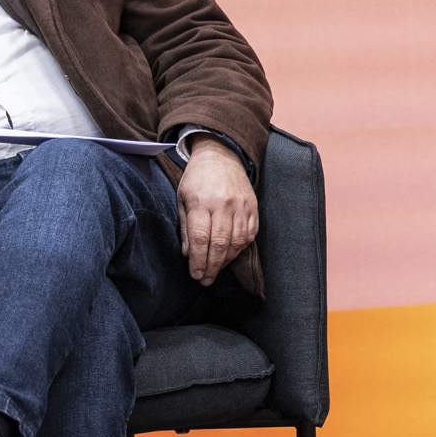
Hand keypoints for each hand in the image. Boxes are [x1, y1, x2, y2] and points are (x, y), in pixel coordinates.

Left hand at [176, 139, 258, 285]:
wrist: (221, 156)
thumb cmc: (197, 179)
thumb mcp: (182, 199)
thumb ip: (185, 227)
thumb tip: (189, 254)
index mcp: (201, 202)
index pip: (201, 238)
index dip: (199, 261)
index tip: (196, 275)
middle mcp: (223, 204)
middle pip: (220, 243)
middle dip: (212, 266)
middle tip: (206, 280)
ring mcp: (241, 205)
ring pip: (237, 242)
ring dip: (226, 260)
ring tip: (216, 269)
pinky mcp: (253, 207)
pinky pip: (249, 234)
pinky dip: (240, 248)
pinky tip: (230, 254)